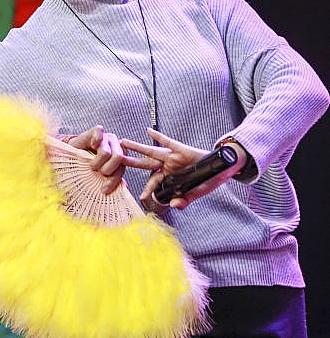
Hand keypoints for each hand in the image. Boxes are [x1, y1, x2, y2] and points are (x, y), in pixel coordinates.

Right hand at [67, 126, 128, 194]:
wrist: (72, 154)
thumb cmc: (88, 164)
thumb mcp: (101, 173)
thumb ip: (112, 178)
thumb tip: (125, 187)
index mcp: (121, 155)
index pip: (121, 168)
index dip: (113, 180)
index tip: (104, 189)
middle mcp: (116, 144)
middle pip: (118, 158)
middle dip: (106, 170)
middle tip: (97, 172)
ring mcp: (107, 136)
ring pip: (106, 153)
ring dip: (96, 162)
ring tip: (91, 164)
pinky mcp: (97, 130)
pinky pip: (99, 134)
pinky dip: (95, 141)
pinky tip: (91, 146)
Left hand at [122, 128, 245, 209]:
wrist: (222, 168)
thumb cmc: (207, 180)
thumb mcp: (195, 193)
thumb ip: (184, 200)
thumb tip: (173, 206)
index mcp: (169, 177)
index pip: (154, 182)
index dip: (148, 189)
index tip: (142, 196)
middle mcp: (168, 165)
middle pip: (145, 164)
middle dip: (131, 162)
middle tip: (115, 160)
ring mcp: (173, 157)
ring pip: (152, 152)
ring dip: (137, 147)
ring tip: (123, 142)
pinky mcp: (181, 149)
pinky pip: (168, 142)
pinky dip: (159, 136)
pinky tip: (149, 131)